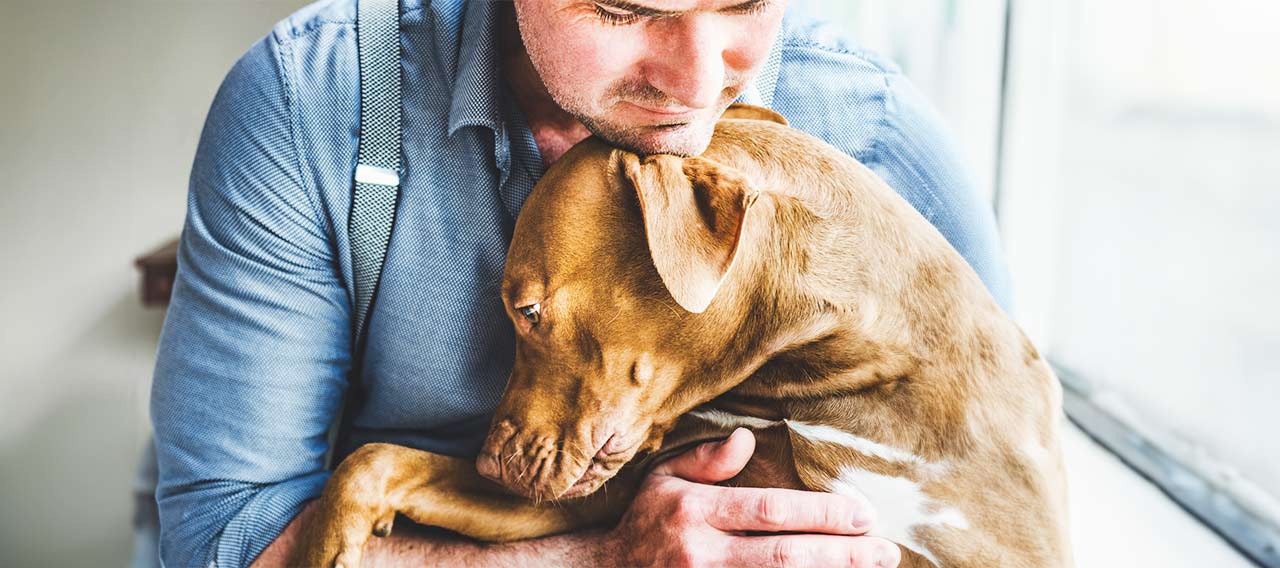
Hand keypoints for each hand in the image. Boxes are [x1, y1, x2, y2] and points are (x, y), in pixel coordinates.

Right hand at [599, 428, 900, 566]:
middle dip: (840, 553)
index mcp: (696, 510)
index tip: (863, 514)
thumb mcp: (664, 478)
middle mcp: (702, 552)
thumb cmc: (645, 520)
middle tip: (885, 549)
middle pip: (783, 555)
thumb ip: (706, 460)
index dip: (820, 513)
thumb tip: (747, 439)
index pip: (770, 511)